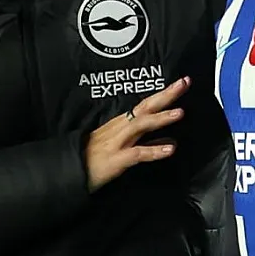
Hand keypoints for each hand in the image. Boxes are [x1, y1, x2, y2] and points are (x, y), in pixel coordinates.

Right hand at [84, 77, 189, 192]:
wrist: (69, 173)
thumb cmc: (93, 161)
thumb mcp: (121, 147)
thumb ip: (145, 142)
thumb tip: (169, 140)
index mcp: (121, 124)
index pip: (145, 105)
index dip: (164, 93)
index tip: (182, 82)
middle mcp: (119, 129)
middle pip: (145, 107)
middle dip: (166, 94)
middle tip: (185, 82)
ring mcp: (117, 143)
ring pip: (140, 125)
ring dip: (160, 118)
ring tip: (180, 113)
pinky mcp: (115, 160)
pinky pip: (137, 153)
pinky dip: (154, 151)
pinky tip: (169, 149)